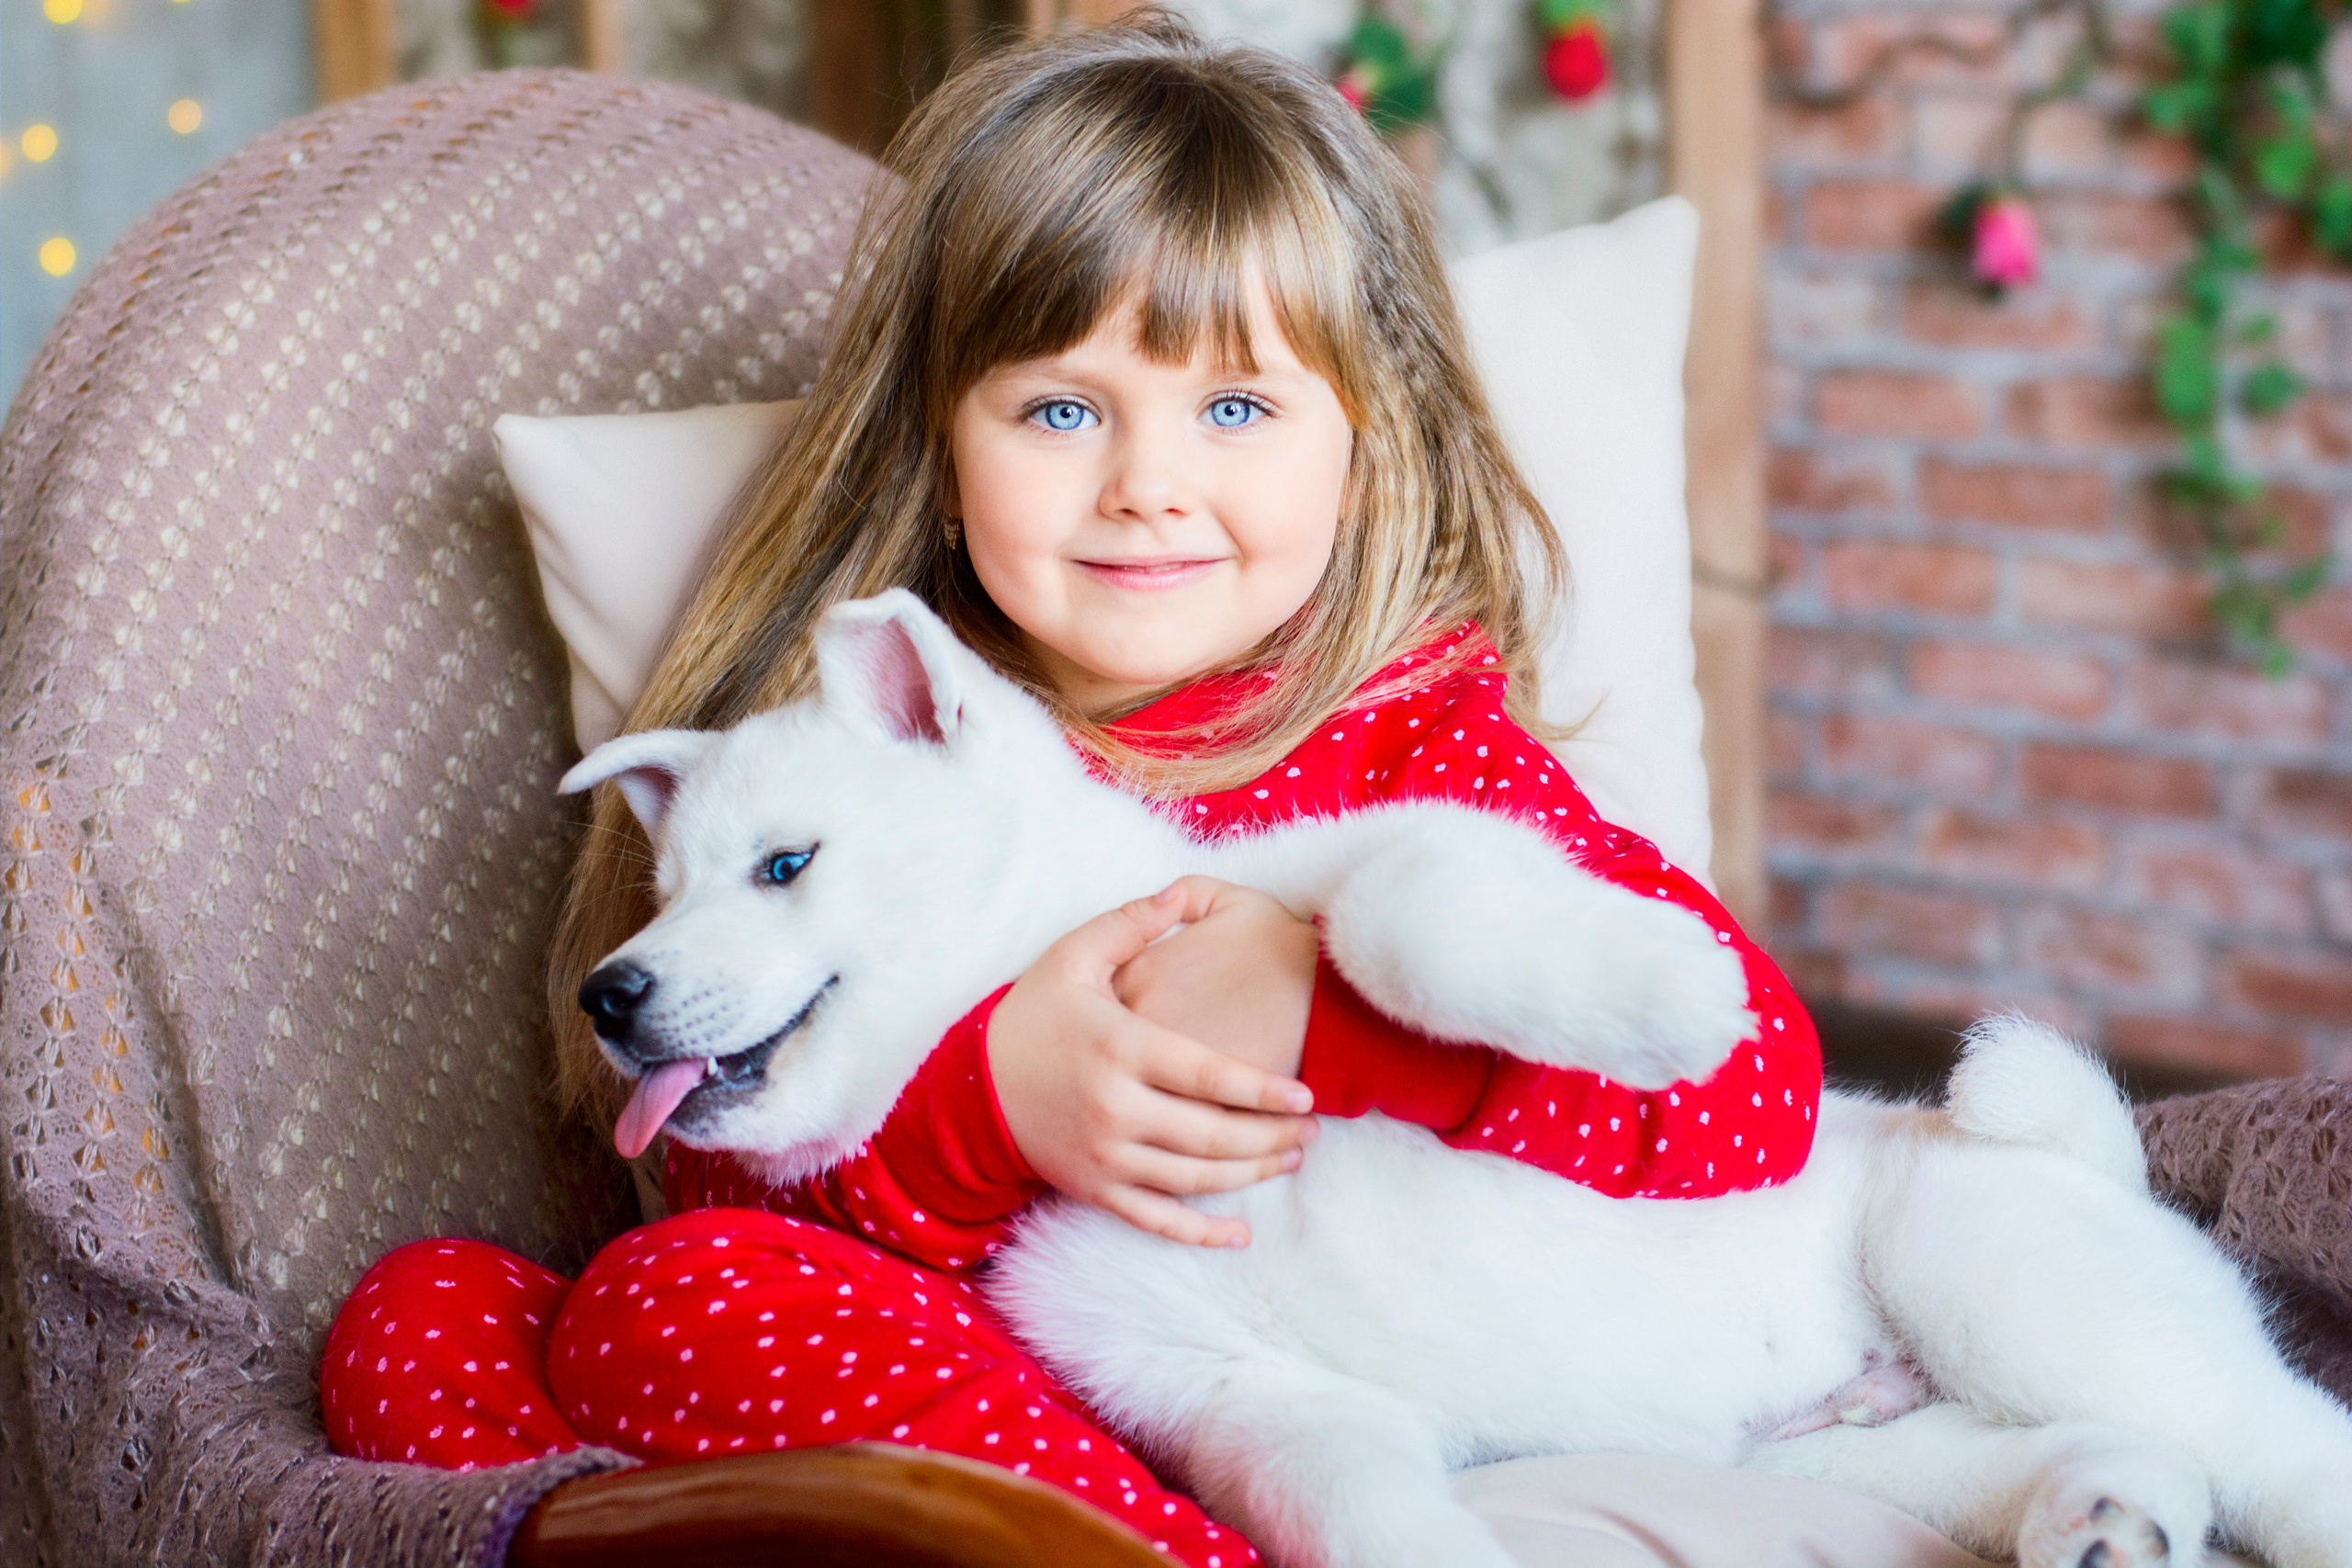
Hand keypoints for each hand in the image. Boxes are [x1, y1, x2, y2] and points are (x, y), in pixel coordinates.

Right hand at [988, 880, 1317, 1248]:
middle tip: (1313, 1130)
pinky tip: (1240, 1236)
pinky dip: (1200, 1233)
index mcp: (1120, 1048)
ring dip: (1250, 1175)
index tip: (1305, 1097)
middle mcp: (1115, 1109)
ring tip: (1291, 1158)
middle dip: (1271, 1138)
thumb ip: (1131, 925)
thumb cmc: (1032, 1014)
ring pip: (1194, 1180)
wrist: (969, 1085)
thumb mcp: (1072, 957)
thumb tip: (1180, 891)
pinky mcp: (1094, 1188)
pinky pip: (1155, 1220)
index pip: (1207, 1076)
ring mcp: (1104, 1156)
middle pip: (1211, 1136)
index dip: (1261, 1091)